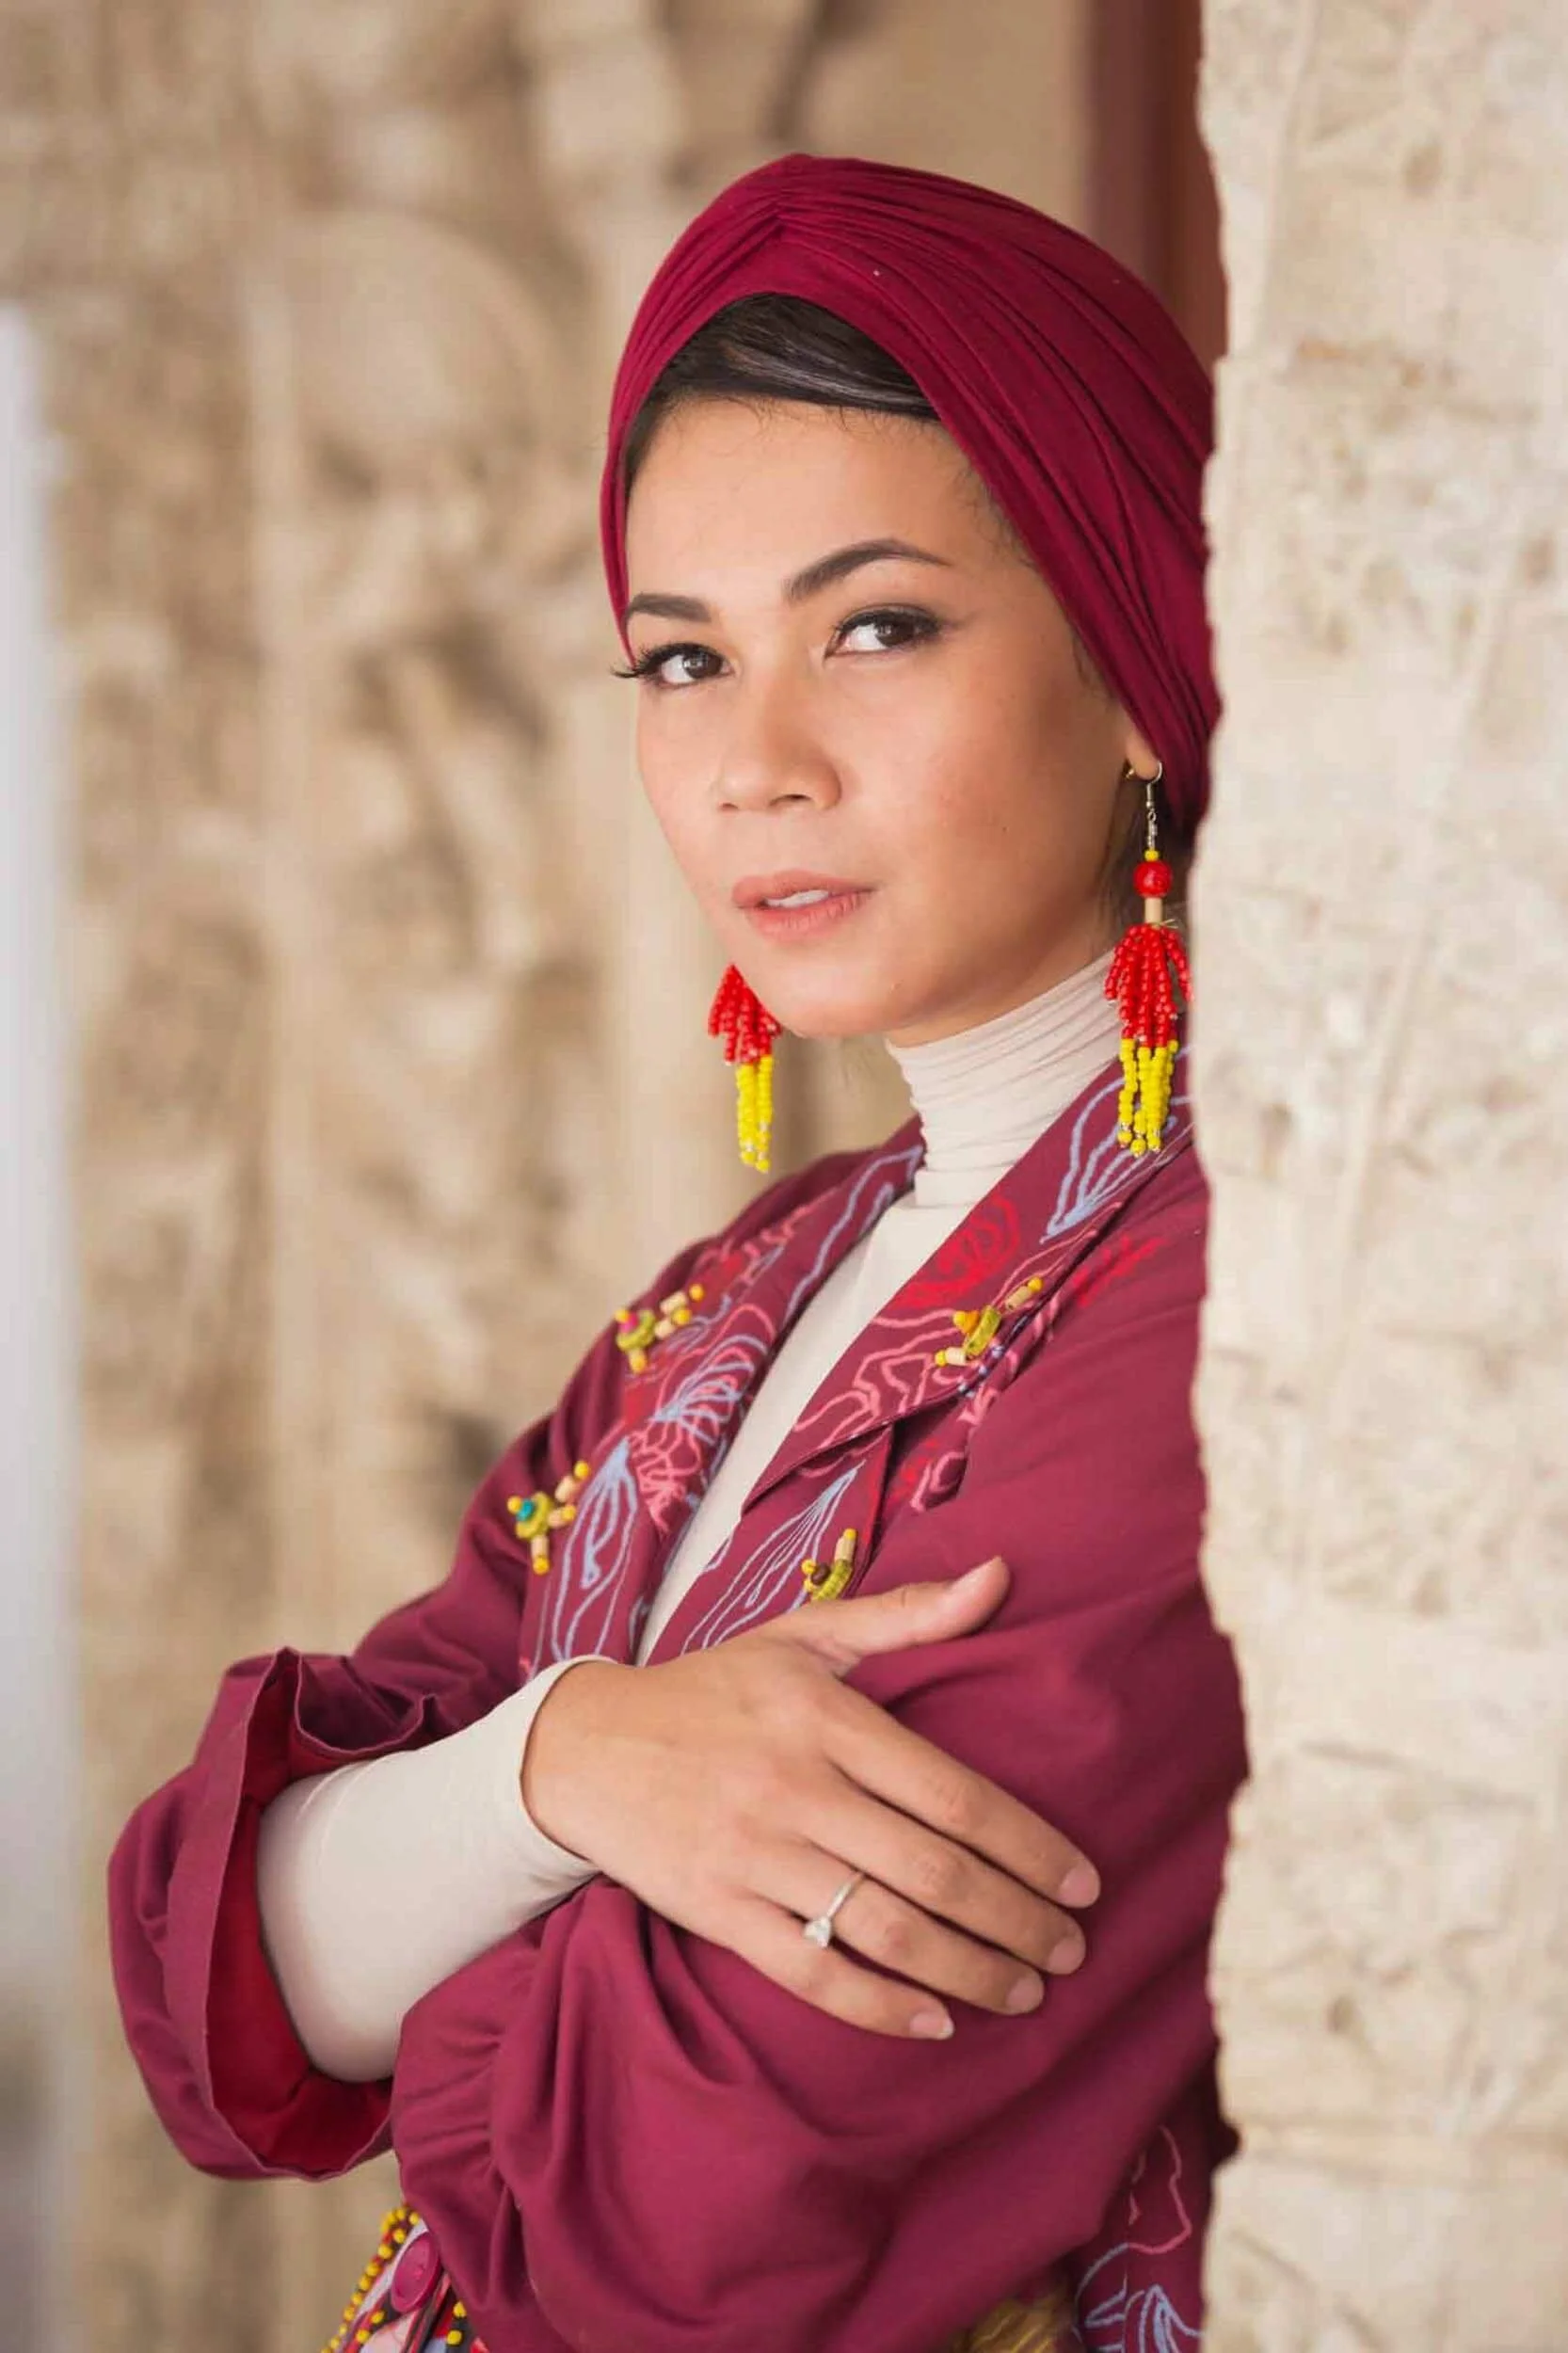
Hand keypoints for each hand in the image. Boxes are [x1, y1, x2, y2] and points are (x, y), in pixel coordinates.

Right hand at [522, 1557, 1098, 2039]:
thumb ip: (906, 1614)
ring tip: (1023, 1992)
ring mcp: (755, 1856)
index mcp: (827, 1719)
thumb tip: (1001, 1575)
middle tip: (1072, 1952)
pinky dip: (878, 2005)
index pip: (953, 1795)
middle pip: (932, 1872)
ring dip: (968, 1971)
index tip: (1086, 1883)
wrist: (585, 1747)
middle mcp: (796, 1789)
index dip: (1030, 1846)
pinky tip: (935, 2022)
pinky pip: (810, 1972)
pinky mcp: (717, 1911)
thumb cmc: (713, 1689)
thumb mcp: (803, 1636)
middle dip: (1017, 1921)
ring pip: (883, 1930)